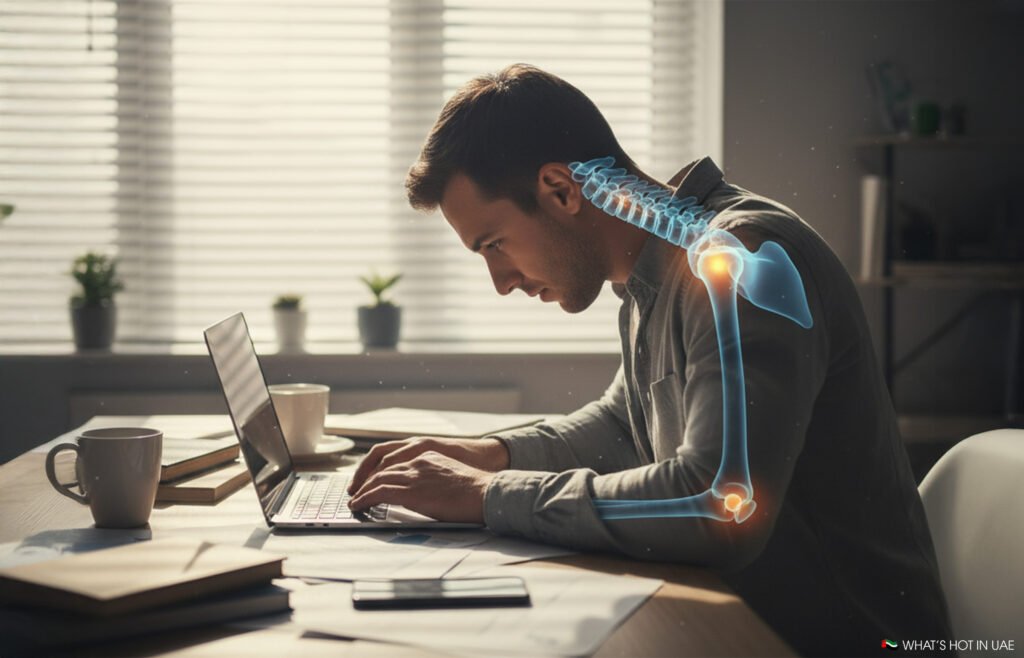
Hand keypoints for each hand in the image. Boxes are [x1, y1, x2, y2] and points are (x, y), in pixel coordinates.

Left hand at [348, 451, 494, 522]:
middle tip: (356, 490)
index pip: (394, 459)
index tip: (371, 479)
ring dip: (362, 490)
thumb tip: (428, 493)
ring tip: (354, 500)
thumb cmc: (476, 490)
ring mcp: (413, 475)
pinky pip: (378, 492)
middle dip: (365, 479)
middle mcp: (417, 461)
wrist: (485, 492)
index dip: (379, 470)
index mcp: (427, 454)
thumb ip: (434, 478)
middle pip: (381, 467)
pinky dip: (364, 498)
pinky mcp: (410, 491)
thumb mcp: (452, 475)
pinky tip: (358, 505)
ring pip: (376, 479)